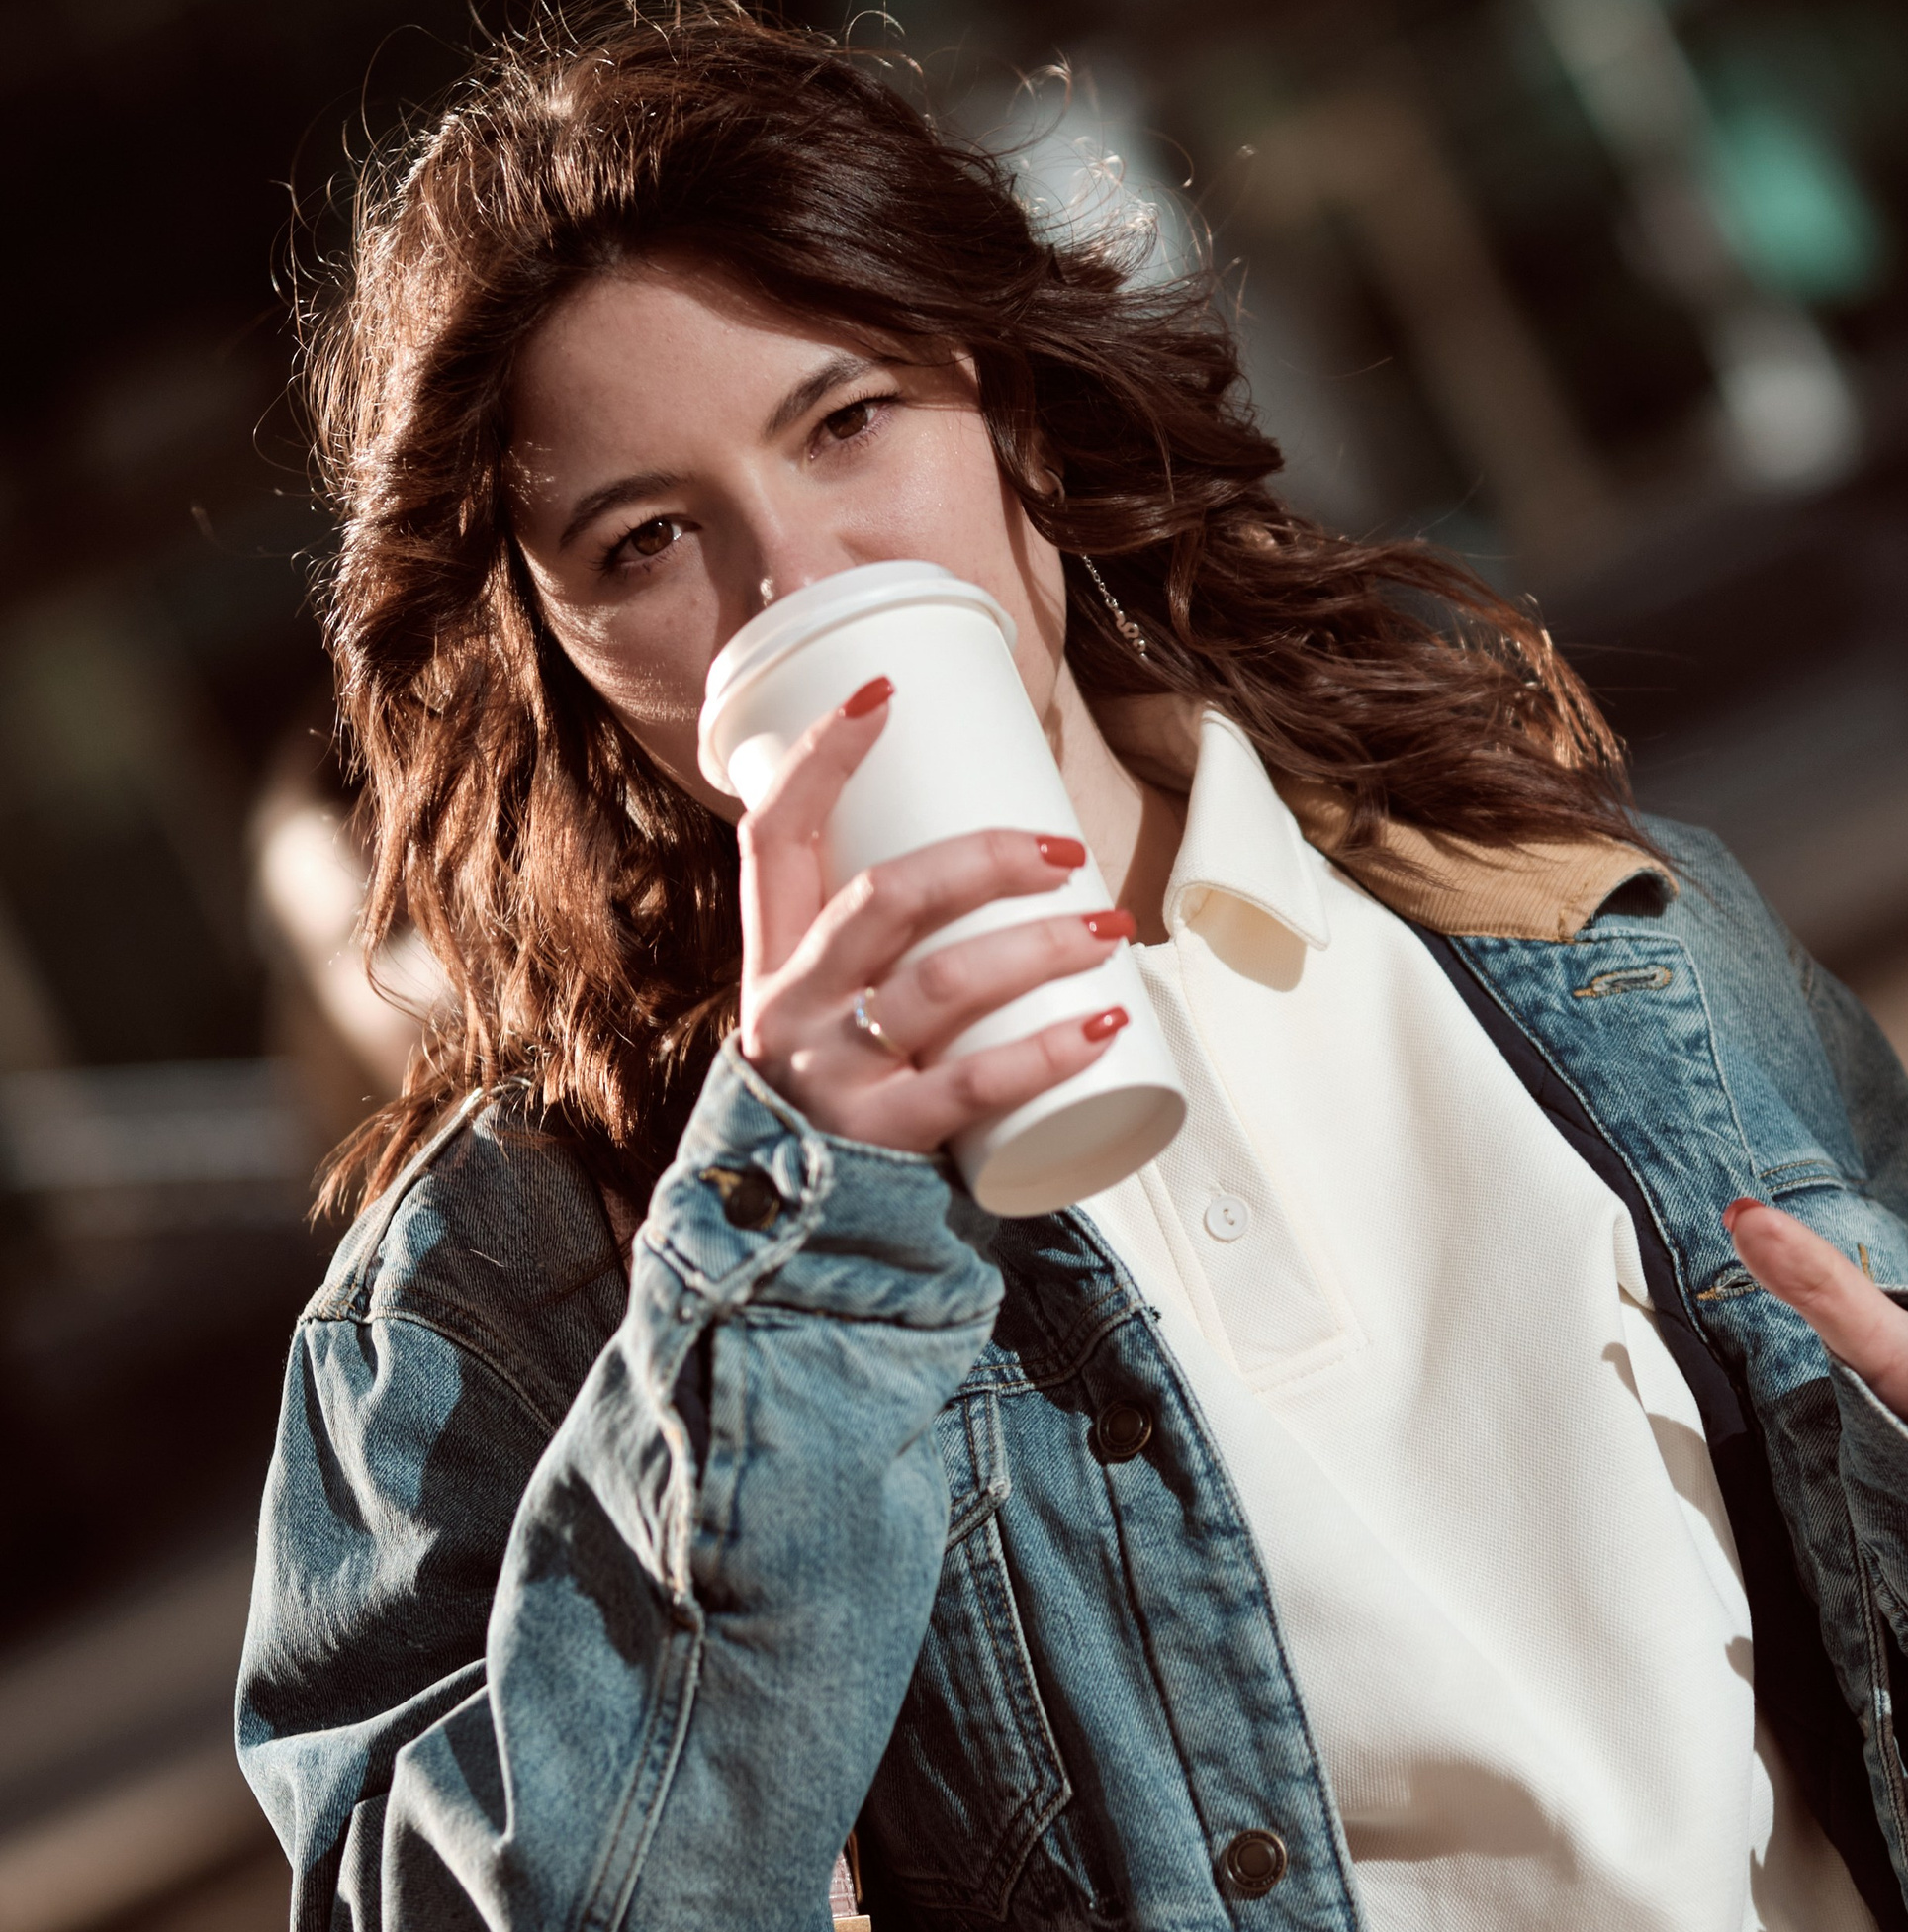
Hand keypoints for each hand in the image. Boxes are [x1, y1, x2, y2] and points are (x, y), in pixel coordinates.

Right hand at [737, 684, 1129, 1149]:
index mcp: (773, 957)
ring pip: (941, 984)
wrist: (798, 1238)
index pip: (774, 834)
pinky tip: (1105, 1024)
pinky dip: (1048, 1051)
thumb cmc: (841, 1096)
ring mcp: (833, 1074)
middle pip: (883, 899)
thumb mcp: (829, 1011)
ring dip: (1039, 947)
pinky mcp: (880, 1139)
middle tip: (1065, 849)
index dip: (822, 758)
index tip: (885, 693)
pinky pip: (974, 1084)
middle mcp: (792, 1007)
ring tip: (1111, 929)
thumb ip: (882, 947)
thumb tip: (1006, 854)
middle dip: (981, 858)